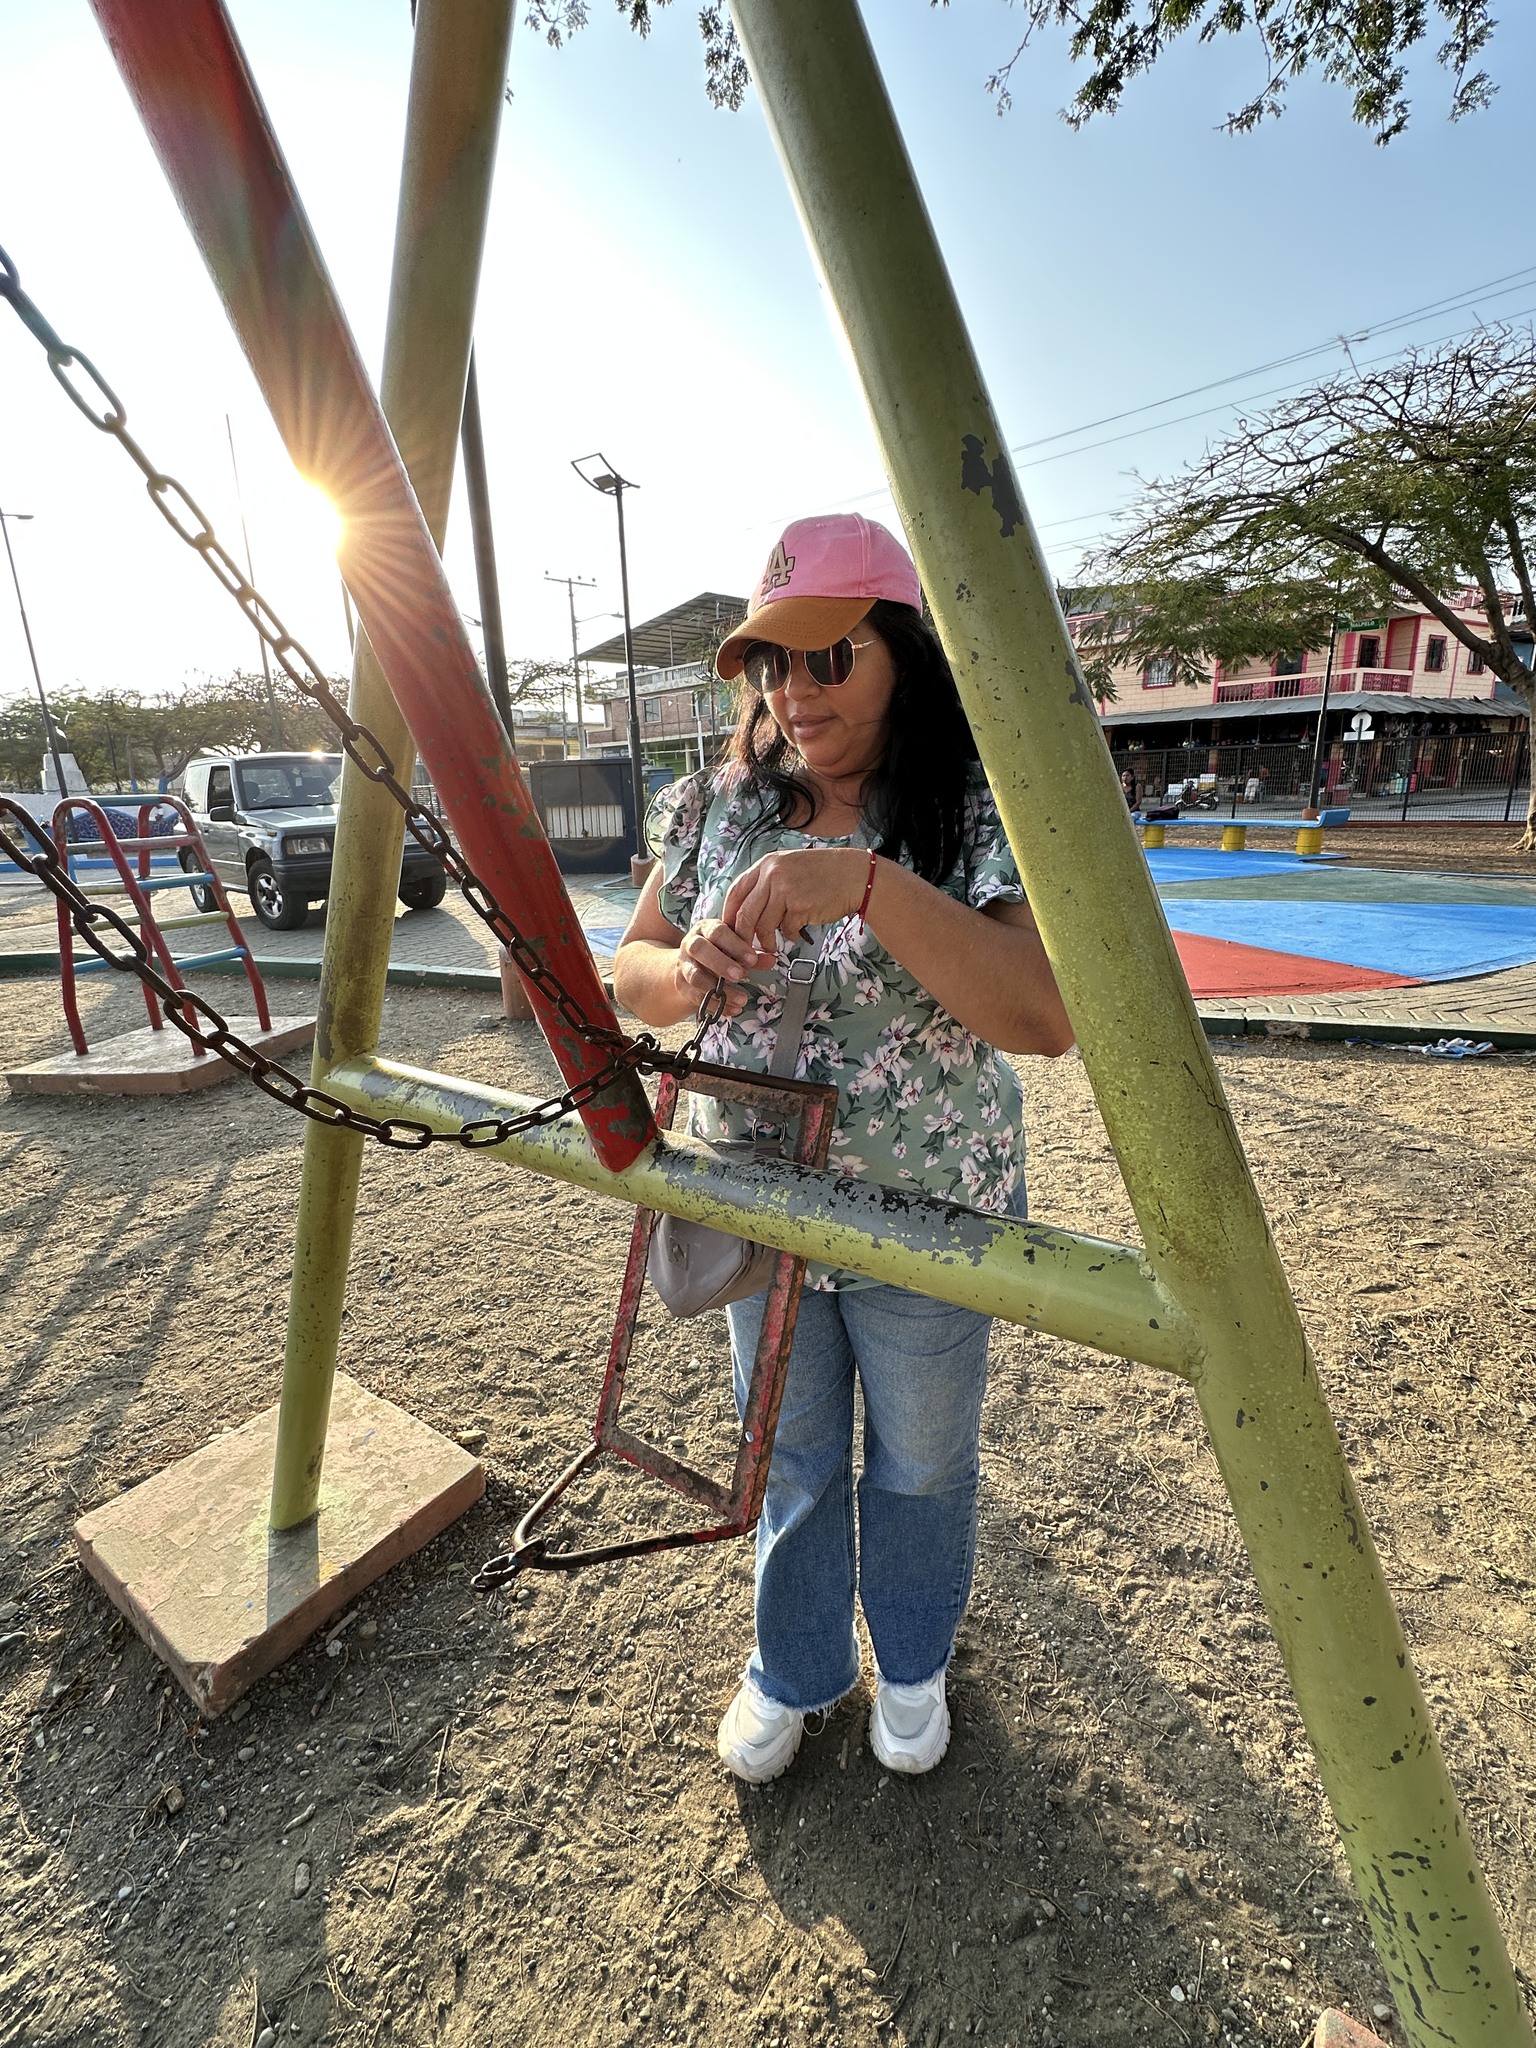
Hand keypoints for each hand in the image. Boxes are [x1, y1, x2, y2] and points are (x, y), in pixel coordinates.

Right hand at [673, 916, 769, 1018]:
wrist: (689, 965)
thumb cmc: (717, 952)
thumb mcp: (734, 949)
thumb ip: (751, 955)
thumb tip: (771, 960)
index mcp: (706, 929)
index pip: (718, 932)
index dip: (735, 945)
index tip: (752, 959)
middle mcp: (691, 944)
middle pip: (700, 949)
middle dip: (720, 963)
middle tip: (741, 976)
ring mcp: (683, 965)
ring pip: (695, 976)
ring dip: (718, 989)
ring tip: (741, 999)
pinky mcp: (681, 985)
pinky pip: (696, 997)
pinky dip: (716, 1005)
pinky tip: (733, 1009)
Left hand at [721, 847, 872, 954]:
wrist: (853, 876)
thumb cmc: (823, 874)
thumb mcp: (789, 867)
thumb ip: (768, 883)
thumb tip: (747, 910)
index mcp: (767, 864)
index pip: (736, 891)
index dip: (729, 913)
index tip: (730, 929)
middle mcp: (772, 874)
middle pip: (745, 913)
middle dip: (743, 935)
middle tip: (744, 947)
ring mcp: (785, 890)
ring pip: (763, 925)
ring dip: (766, 941)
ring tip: (772, 946)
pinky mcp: (800, 907)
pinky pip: (785, 930)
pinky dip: (789, 936)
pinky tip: (796, 932)